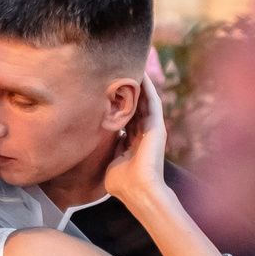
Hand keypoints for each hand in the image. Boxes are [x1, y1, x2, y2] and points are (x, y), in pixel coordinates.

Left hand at [105, 69, 169, 211]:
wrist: (138, 190)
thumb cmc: (122, 182)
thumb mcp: (111, 161)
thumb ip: (109, 149)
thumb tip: (97, 140)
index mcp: (133, 141)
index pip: (126, 117)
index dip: (119, 104)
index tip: (109, 90)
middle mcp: (143, 133)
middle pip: (136, 105)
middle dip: (129, 90)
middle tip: (121, 70)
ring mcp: (152, 128)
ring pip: (146, 100)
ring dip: (140, 84)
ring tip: (133, 65)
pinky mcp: (157, 126)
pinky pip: (152, 102)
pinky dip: (148, 88)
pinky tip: (142, 74)